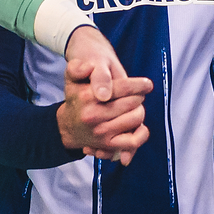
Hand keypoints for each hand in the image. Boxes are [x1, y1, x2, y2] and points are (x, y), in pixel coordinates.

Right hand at [57, 25, 150, 164]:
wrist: (67, 126)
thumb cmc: (77, 98)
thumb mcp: (72, 78)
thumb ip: (77, 68)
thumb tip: (89, 67)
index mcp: (86, 97)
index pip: (123, 88)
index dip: (139, 85)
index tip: (146, 84)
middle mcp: (93, 115)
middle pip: (133, 102)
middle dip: (138, 96)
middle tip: (136, 95)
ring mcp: (101, 132)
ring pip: (136, 118)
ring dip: (139, 111)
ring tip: (134, 107)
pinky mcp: (107, 145)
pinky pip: (133, 141)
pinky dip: (141, 133)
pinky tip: (139, 125)